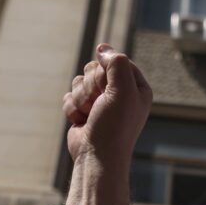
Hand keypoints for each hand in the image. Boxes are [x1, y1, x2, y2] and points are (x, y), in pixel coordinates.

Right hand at [62, 43, 152, 164]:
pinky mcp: (83, 110)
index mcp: (136, 87)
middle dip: (92, 86)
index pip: (116, 61)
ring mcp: (100, 102)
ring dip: (82, 98)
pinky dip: (73, 108)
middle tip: (100, 104)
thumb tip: (102, 48)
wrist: (97, 156)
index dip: (107, 71)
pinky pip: (69, 95)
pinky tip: (82, 122)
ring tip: (92, 115)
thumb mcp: (123, 89)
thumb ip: (116, 62)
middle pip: (94, 68)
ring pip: (79, 81)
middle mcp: (119, 93)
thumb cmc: (114, 125)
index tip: (110, 88)